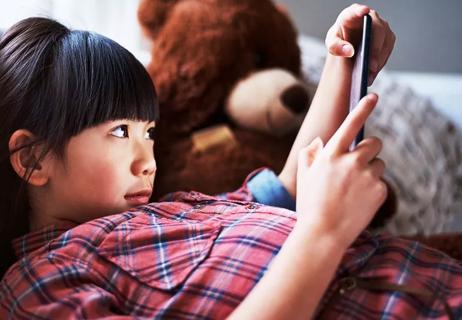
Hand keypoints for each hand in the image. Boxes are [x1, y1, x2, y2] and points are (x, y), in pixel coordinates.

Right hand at [296, 93, 386, 247]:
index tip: (373, 96)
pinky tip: (358, 202)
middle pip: (374, 143)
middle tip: (359, 164)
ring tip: (353, 190)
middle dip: (369, 150)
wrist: (323, 233)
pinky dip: (373, 189)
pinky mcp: (380, 191)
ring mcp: (367, 176)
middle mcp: (351, 161)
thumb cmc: (309, 204)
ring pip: (378, 164)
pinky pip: (381, 182)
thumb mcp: (303, 176)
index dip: (363, 108)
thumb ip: (309, 153)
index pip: (350, 124)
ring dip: (370, 171)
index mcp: (331, 154)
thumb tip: (321, 141)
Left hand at [325, 4, 395, 84]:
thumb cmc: (339, 40)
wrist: (348, 45)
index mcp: (352, 14)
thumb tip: (349, 51)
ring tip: (368, 75)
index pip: (356, 10)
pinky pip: (387, 51)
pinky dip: (380, 63)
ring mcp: (382, 27)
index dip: (360, 11)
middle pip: (377, 31)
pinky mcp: (388, 38)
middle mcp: (370, 17)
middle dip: (374, 50)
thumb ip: (335, 46)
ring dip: (378, 60)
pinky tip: (372, 73)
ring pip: (385, 43)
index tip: (364, 11)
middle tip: (370, 67)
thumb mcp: (332, 43)